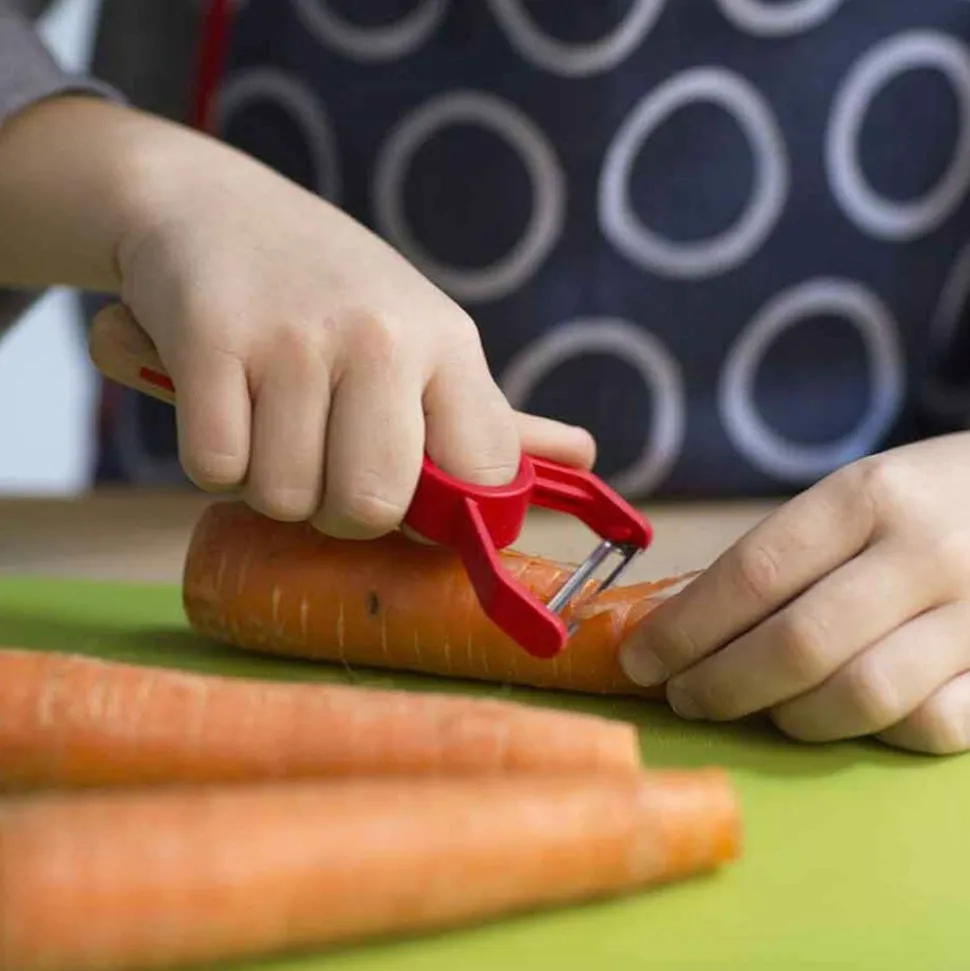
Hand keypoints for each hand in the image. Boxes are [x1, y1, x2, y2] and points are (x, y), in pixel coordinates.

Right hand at [111, 116, 592, 537]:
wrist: (215, 201)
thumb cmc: (335, 293)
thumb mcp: (423, 335)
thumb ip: (490, 414)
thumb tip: (585, 459)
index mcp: (449, 343)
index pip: (481, 479)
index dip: (441, 514)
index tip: (404, 493)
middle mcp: (384, 337)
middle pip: (373, 507)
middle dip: (342, 513)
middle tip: (323, 465)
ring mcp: (296, 337)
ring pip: (286, 498)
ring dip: (271, 484)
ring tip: (269, 422)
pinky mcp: (211, 340)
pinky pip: (217, 470)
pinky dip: (216, 462)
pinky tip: (225, 408)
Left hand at [620, 434, 969, 754]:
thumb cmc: (924, 502)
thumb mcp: (854, 497)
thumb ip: (783, 555)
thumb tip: (682, 623)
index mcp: (866, 497)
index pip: (753, 574)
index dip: (685, 628)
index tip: (640, 659)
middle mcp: (925, 553)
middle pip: (797, 645)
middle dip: (720, 684)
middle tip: (683, 697)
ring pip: (861, 696)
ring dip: (790, 716)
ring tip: (760, 709)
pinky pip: (929, 726)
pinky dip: (875, 731)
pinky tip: (846, 713)